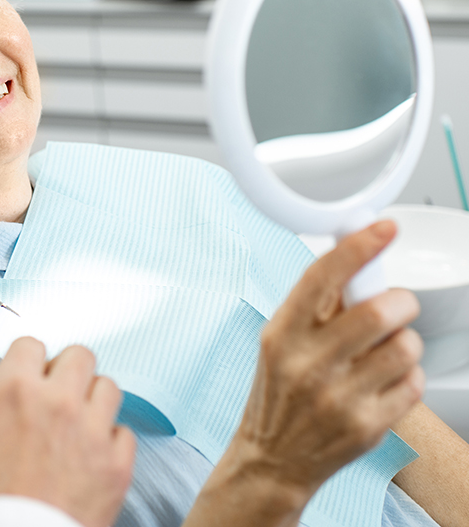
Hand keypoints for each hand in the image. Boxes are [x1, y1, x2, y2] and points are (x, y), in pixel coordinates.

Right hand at [0, 337, 134, 526]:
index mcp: (13, 389)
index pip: (32, 344)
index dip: (26, 360)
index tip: (24, 377)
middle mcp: (58, 401)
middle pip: (80, 355)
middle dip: (66, 370)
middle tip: (54, 394)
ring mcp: (91, 431)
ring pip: (108, 387)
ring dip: (92, 399)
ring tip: (76, 421)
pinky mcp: (115, 464)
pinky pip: (124, 432)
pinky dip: (110, 440)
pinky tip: (91, 454)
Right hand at [228, 221, 424, 505]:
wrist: (272, 458)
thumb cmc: (278, 392)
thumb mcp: (279, 340)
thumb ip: (315, 305)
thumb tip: (353, 256)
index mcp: (282, 333)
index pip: (322, 277)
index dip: (357, 247)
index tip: (384, 227)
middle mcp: (308, 363)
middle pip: (378, 311)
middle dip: (399, 301)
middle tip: (396, 305)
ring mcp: (339, 397)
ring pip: (405, 346)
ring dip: (406, 340)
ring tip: (386, 350)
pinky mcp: (367, 426)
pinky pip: (413, 383)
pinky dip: (408, 376)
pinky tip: (383, 382)